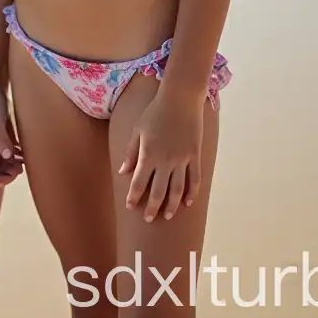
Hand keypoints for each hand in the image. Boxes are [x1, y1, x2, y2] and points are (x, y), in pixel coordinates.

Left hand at [119, 87, 204, 222]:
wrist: (180, 98)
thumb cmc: (155, 112)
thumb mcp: (137, 130)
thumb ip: (131, 152)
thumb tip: (123, 172)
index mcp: (148, 154)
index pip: (139, 182)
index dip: (134, 196)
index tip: (130, 206)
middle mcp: (165, 160)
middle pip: (158, 191)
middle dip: (152, 207)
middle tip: (149, 219)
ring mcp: (182, 159)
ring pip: (177, 189)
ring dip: (172, 205)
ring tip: (168, 215)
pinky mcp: (195, 155)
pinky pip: (194, 178)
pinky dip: (191, 192)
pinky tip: (188, 202)